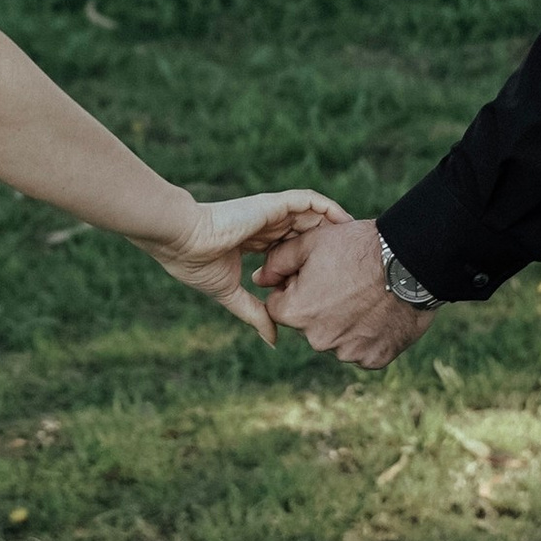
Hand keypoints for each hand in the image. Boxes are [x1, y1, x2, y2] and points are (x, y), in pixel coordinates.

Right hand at [141, 189, 350, 341]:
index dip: (311, 263)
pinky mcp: (272, 205)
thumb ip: (255, 313)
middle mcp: (265, 227)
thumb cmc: (197, 265)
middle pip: (305, 234)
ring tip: (357, 240)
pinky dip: (327, 208)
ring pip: (310, 216)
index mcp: (254, 244)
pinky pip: (307, 201)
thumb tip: (273, 340)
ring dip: (334, 225)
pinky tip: (343, 221)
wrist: (183, 240)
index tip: (334, 281)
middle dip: (330, 245)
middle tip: (356, 260)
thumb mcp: (231, 295)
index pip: (290, 252)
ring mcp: (269, 214)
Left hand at [260, 211, 435, 368]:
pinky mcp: (374, 359)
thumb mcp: (311, 243)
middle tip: (346, 283)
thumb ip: (278, 261)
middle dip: (319, 307)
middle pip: (307, 324)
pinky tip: (379, 313)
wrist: (410, 264)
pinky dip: (367, 335)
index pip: (279, 305)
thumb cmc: (358, 248)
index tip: (318, 275)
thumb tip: (258, 278)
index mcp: (296, 312)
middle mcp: (317, 339)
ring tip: (366, 296)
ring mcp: (347, 353)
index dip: (296, 287)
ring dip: (344, 322)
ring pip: (335, 338)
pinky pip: (362, 349)